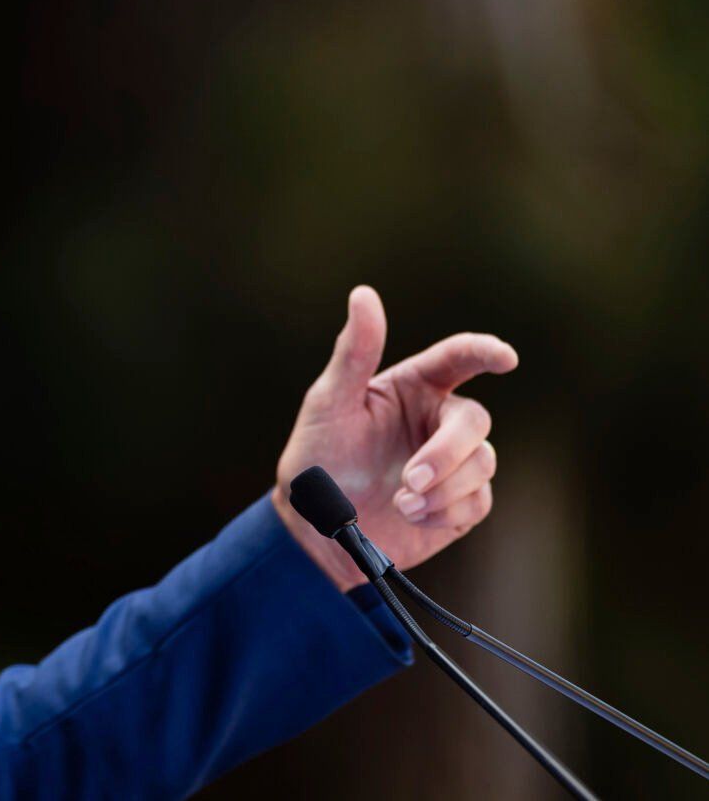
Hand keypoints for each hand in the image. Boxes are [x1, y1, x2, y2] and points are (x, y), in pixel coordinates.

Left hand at [270, 285, 515, 591]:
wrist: (317, 528)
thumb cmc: (318, 457)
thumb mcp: (328, 402)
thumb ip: (353, 352)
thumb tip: (364, 294)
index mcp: (413, 386)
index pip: (457, 359)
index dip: (484, 351)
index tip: (504, 356)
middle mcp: (438, 419)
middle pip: (476, 420)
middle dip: (448, 452)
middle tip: (411, 478)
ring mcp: (452, 463)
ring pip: (483, 462)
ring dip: (445, 486)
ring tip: (402, 502)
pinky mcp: (460, 503)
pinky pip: (478, 501)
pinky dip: (446, 510)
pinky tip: (412, 516)